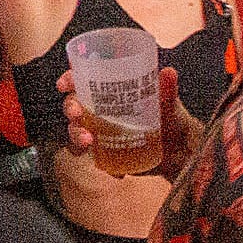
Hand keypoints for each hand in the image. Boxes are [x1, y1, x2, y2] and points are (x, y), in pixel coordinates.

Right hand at [56, 62, 195, 177]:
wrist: (178, 151)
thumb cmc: (171, 119)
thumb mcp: (170, 103)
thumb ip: (167, 89)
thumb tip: (168, 72)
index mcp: (113, 88)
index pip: (85, 77)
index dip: (70, 78)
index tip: (64, 84)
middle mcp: (102, 107)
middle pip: (75, 103)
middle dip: (70, 107)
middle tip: (77, 115)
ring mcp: (102, 129)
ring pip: (77, 129)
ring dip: (76, 134)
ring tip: (88, 141)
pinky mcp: (106, 150)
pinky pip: (92, 155)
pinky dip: (99, 162)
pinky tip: (115, 170)